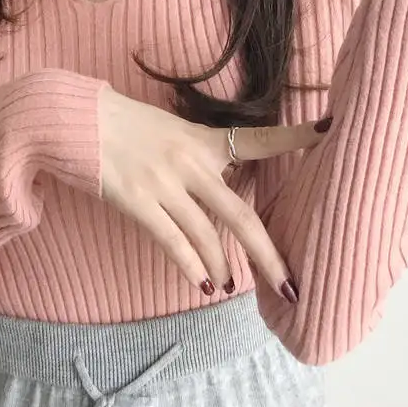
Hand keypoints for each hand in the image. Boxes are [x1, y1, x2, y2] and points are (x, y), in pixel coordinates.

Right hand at [98, 87, 329, 300]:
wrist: (77, 120)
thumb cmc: (125, 123)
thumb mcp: (171, 128)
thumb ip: (201, 154)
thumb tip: (223, 183)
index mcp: (201, 139)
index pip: (257, 140)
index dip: (294, 137)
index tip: (330, 129)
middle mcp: (189, 161)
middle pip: (239, 214)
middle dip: (268, 255)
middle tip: (291, 285)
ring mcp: (163, 182)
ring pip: (206, 235)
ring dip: (223, 267)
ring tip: (230, 286)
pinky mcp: (138, 201)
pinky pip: (172, 241)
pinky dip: (192, 266)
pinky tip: (203, 282)